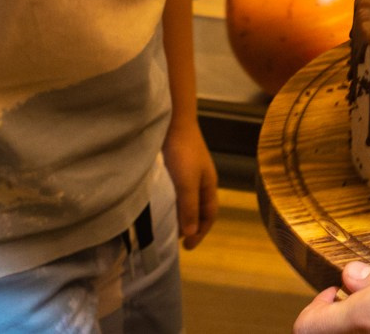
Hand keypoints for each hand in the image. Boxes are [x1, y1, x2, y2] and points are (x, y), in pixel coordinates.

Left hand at [163, 119, 217, 248]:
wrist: (173, 122)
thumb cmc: (183, 153)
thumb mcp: (187, 183)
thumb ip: (189, 208)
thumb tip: (190, 233)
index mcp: (208, 185)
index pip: (209, 214)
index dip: (201, 231)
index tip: (186, 246)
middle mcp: (200, 180)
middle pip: (199, 209)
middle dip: (191, 225)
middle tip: (175, 239)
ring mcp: (188, 172)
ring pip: (186, 200)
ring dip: (180, 214)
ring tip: (166, 225)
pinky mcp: (175, 166)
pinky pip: (176, 191)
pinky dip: (171, 202)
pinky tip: (160, 204)